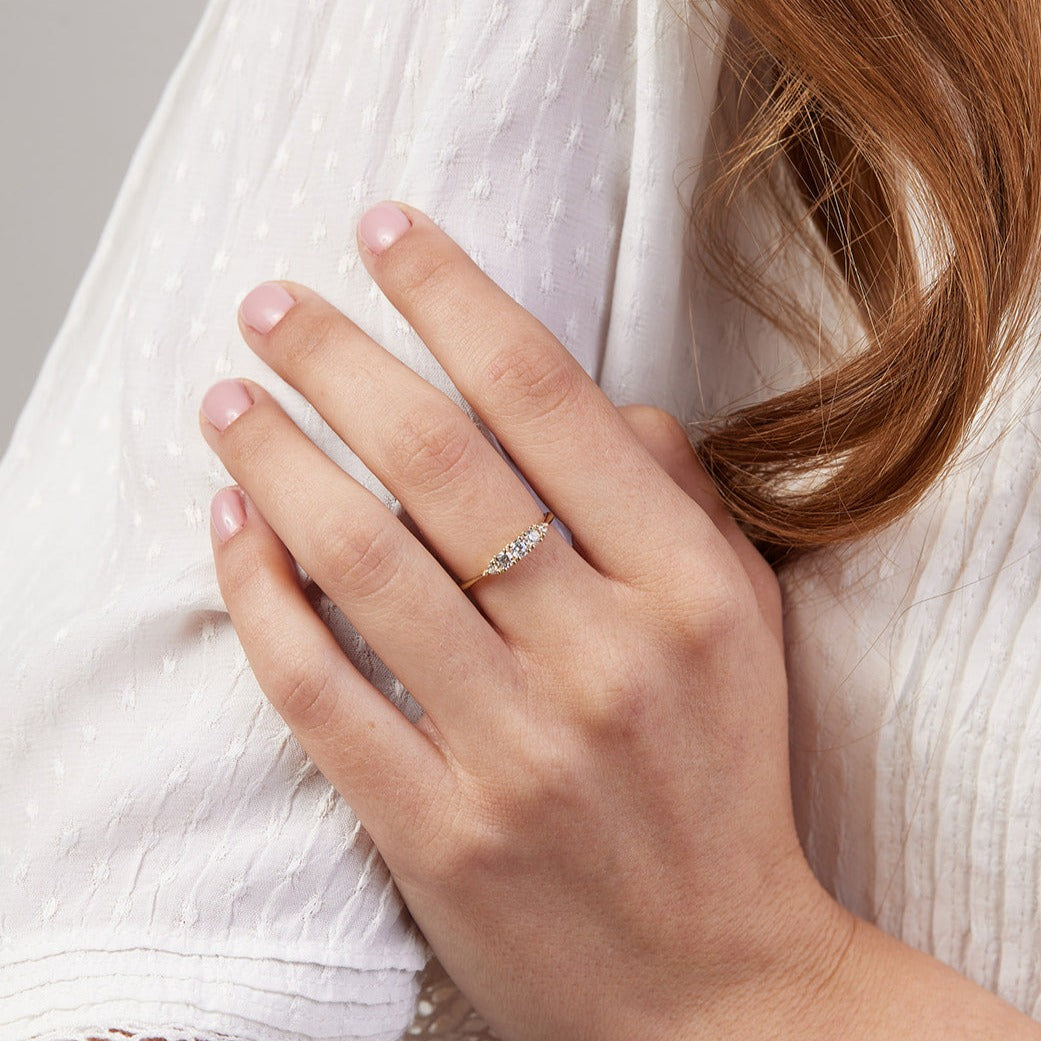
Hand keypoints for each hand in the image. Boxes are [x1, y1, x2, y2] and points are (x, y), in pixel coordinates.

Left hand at [197, 201, 852, 1040]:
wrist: (714, 986)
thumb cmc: (723, 784)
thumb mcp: (743, 627)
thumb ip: (678, 501)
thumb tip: (596, 401)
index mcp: (686, 587)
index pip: (549, 399)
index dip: (455, 297)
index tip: (388, 233)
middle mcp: (602, 654)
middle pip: (437, 460)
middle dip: (336, 356)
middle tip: (268, 302)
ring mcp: (514, 747)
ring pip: (361, 562)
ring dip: (276, 462)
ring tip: (225, 399)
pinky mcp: (436, 830)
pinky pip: (321, 688)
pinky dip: (260, 596)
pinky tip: (230, 531)